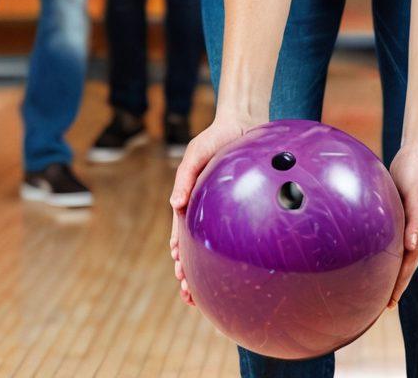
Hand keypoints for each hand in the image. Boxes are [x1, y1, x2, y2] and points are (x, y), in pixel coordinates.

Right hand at [169, 113, 254, 305]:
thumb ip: (185, 176)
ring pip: (213, 244)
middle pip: (195, 247)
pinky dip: (230, 251)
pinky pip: (236, 231)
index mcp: (191, 200)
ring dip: (206, 269)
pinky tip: (236, 266)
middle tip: (190, 296)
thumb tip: (174, 205)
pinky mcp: (241, 204)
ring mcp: (222, 208)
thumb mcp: (196, 153)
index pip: (182, 235)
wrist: (243, 122)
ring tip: (204, 294)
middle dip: (189, 272)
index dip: (180, 257)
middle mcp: (205, 208)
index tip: (181, 275)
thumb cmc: (216, 136)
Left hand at [386, 145, 417, 307]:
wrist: (415, 156)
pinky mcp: (396, 214)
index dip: (399, 285)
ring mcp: (404, 224)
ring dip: (389, 270)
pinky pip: (389, 238)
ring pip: (396, 253)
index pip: (408, 266)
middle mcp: (412, 232)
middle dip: (394, 285)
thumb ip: (416, 222)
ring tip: (378, 286)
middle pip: (402, 264)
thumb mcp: (416, 198)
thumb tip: (412, 247)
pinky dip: (384, 251)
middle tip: (381, 305)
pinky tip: (372, 254)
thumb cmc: (416, 176)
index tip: (390, 304)